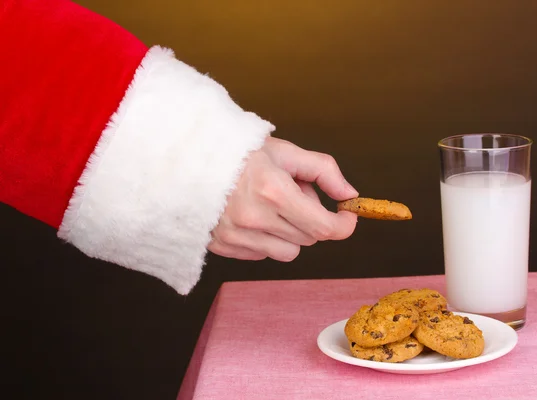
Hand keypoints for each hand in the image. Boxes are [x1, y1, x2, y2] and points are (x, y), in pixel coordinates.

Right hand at [208, 136, 358, 261]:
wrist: (185, 160)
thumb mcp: (284, 151)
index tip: (347, 216)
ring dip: (290, 233)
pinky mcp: (223, 247)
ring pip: (288, 252)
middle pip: (309, 239)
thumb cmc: (237, 151)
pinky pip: (262, 254)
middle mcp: (255, 218)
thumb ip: (323, 171)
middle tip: (294, 193)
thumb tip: (350, 194)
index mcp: (273, 191)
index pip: (323, 227)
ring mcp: (237, 236)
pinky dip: (266, 239)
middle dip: (312, 218)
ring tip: (271, 207)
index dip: (343, 226)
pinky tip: (252, 216)